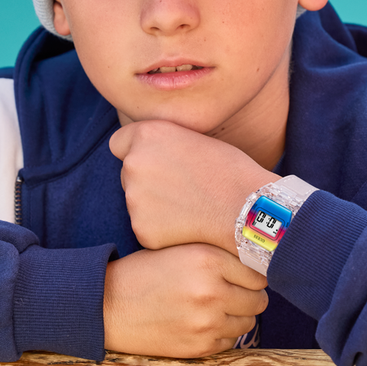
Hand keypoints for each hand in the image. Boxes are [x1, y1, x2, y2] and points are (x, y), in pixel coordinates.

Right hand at [103, 243, 268, 357]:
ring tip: (219, 305)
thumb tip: (253, 262)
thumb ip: (216, 253)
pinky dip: (225, 332)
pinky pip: (231, 341)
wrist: (110, 305)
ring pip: (248, 321)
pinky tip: (206, 321)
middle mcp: (211, 290)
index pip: (257, 272)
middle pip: (258, 299)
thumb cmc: (145, 271)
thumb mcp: (181, 248)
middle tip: (236, 290)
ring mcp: (207, 321)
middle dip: (250, 294)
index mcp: (207, 259)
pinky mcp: (200, 346)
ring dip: (239, 314)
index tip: (246, 274)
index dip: (253, 272)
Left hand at [110, 120, 276, 253]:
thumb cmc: (229, 169)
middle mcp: (133, 164)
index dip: (135, 150)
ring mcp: (134, 199)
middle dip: (147, 179)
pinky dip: (162, 228)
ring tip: (190, 205)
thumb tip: (151, 150)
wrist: (248, 209)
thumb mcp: (193, 137)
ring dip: (154, 204)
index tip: (153, 160)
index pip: (118, 142)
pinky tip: (188, 224)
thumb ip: (164, 143)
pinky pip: (146, 227)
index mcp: (146, 135)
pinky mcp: (142, 230)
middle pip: (128, 173)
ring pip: (136, 201)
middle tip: (181, 185)